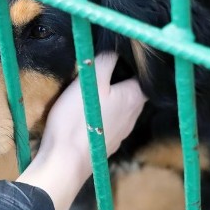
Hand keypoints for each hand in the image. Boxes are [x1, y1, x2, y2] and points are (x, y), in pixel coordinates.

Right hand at [17, 53, 146, 209]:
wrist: (65, 161)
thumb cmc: (77, 118)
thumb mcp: (89, 79)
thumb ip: (106, 60)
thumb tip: (117, 48)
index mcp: (134, 98)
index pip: (144, 75)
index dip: (133, 65)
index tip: (118, 57)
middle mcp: (133, 117)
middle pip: (133, 92)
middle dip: (120, 81)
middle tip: (101, 71)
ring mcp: (121, 133)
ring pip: (121, 109)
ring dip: (110, 99)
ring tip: (91, 91)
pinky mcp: (106, 145)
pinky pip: (108, 123)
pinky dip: (101, 116)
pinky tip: (85, 114)